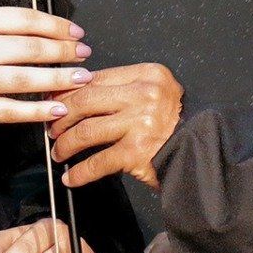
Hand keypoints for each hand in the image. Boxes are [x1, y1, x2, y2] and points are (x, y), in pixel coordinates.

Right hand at [0, 7, 89, 141]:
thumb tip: (45, 31)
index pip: (26, 19)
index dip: (57, 26)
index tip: (76, 32)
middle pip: (32, 47)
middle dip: (65, 51)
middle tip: (85, 54)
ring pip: (27, 78)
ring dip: (60, 78)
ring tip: (81, 78)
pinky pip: (12, 110)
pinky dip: (37, 110)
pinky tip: (57, 108)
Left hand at [47, 62, 183, 189]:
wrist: (200, 151)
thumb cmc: (175, 124)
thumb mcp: (154, 93)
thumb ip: (122, 89)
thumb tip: (76, 94)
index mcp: (148, 74)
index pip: (97, 78)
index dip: (69, 91)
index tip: (54, 100)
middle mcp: (144, 95)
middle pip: (85, 101)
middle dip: (61, 116)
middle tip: (52, 127)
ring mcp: (140, 123)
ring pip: (86, 131)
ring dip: (65, 144)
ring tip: (59, 152)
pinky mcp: (136, 152)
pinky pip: (98, 161)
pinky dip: (79, 172)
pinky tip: (71, 177)